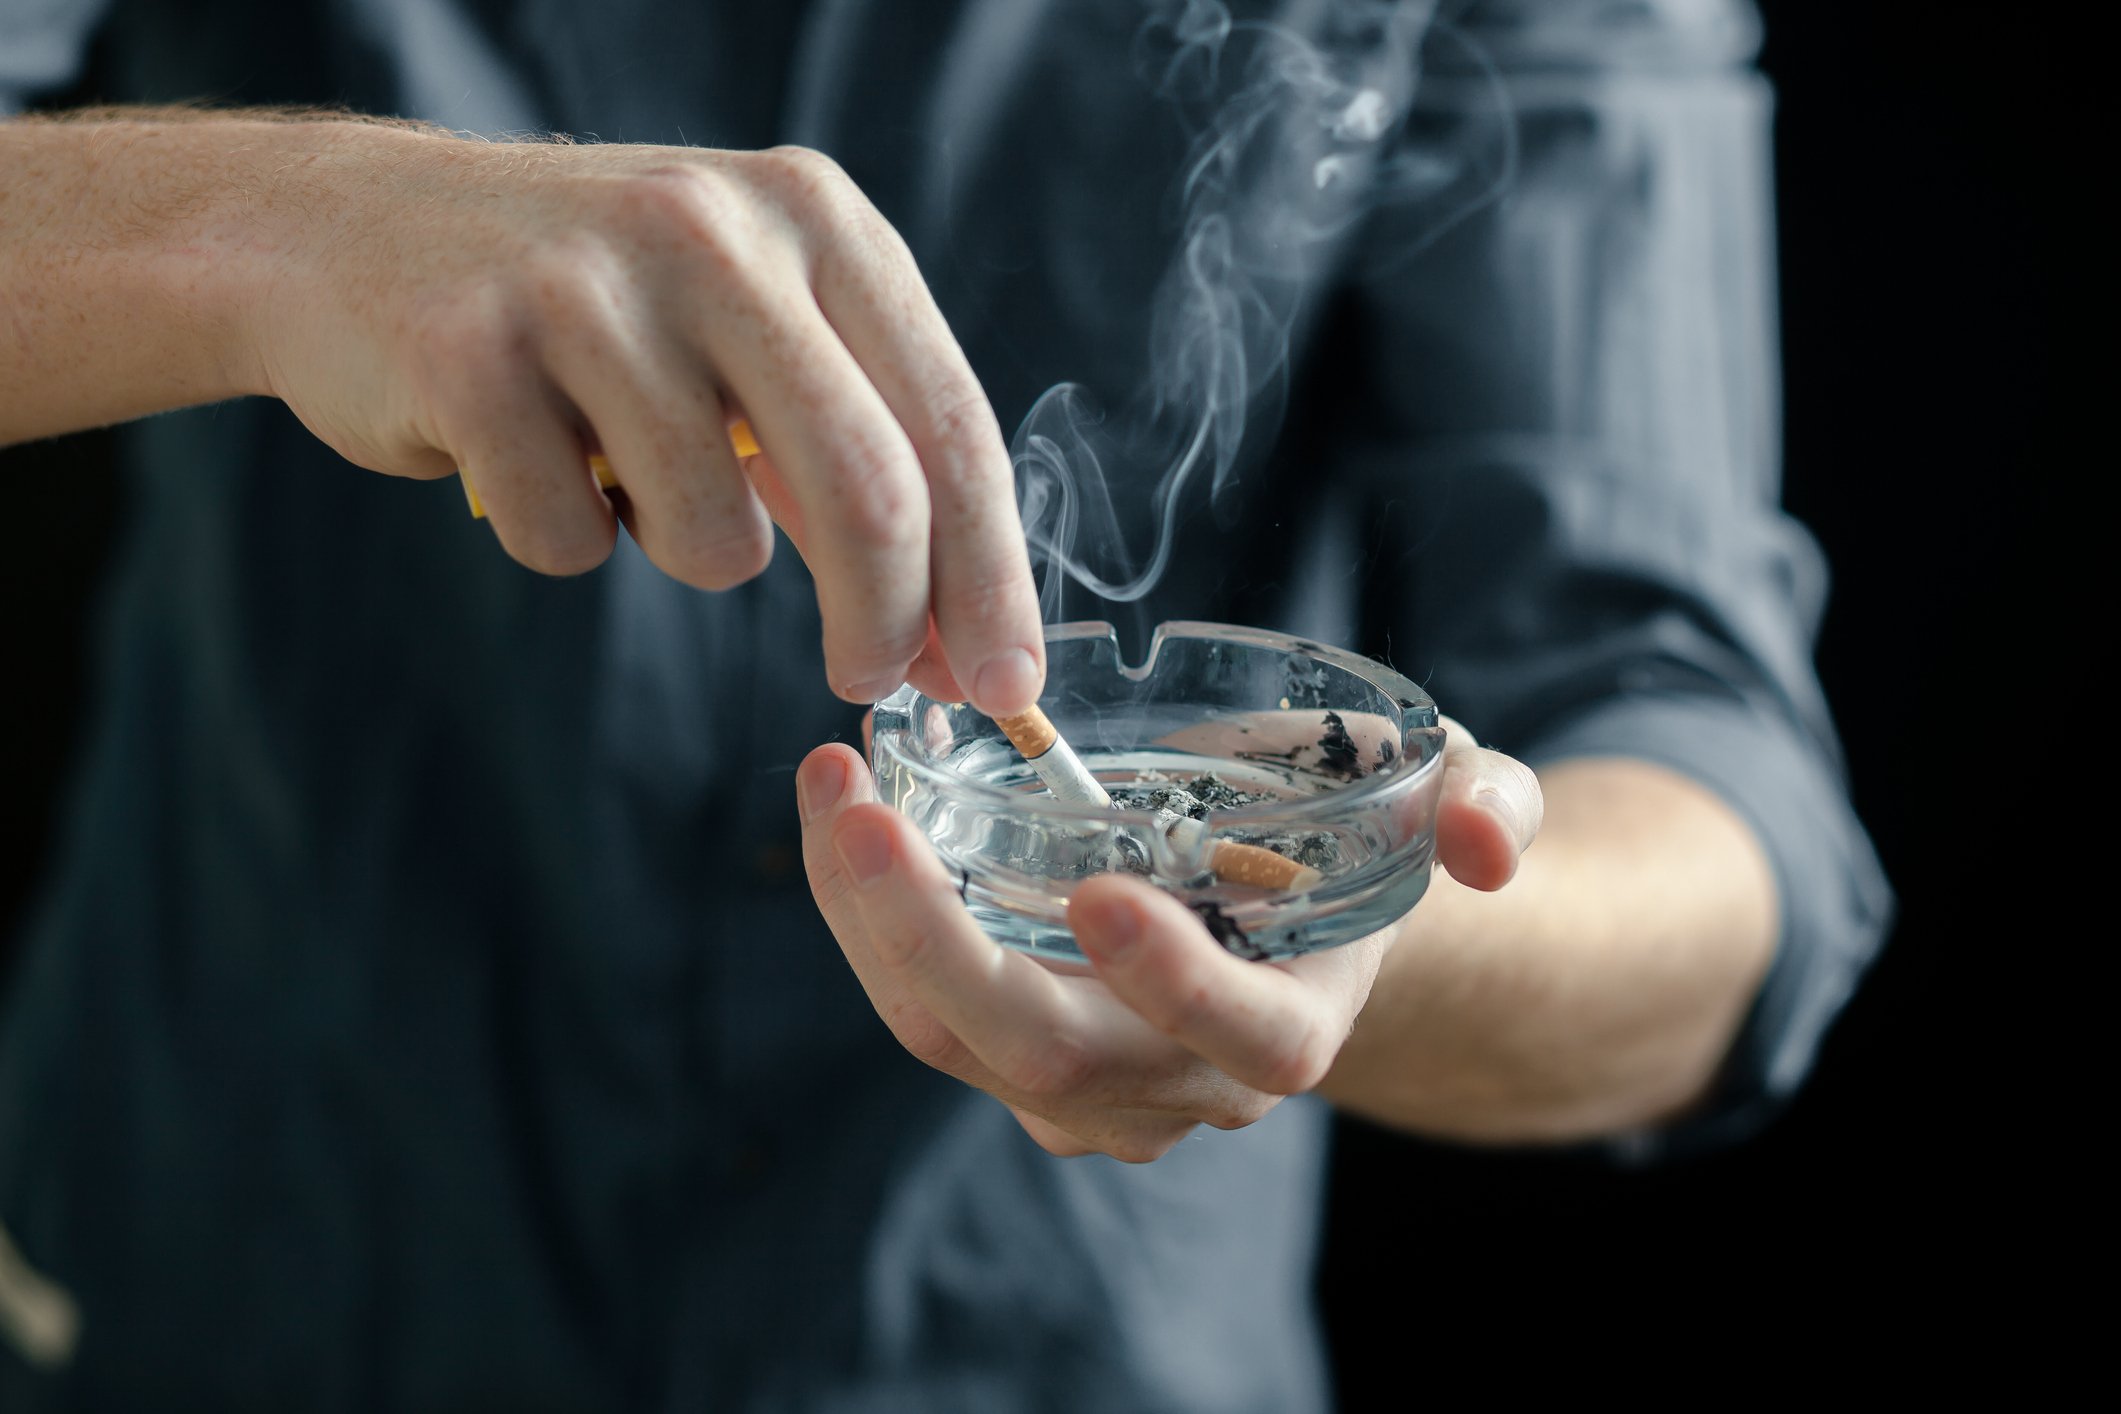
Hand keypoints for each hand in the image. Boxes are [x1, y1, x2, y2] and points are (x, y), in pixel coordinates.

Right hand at [244, 129, 1042, 711]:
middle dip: (884, 621)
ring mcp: (590, 286)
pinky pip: (576, 543)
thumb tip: (958, 645)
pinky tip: (531, 457)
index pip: (952, 425)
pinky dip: (566, 540)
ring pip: (714, 539)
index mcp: (817, 220)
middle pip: (868, 490)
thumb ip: (861, 460)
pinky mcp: (473, 349)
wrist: (354, 231)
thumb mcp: (755, 330)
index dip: (991, 578)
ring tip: (629, 474)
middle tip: (867, 682)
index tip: (1008, 688)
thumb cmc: (595, 308)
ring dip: (687, 554)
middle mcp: (717, 231)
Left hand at [795, 716, 1540, 1160]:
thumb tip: (1491, 843)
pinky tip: (844, 818)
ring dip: (873, 923)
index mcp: (1293, 1026)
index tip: (1103, 892)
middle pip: (1054, 1058)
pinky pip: (921, 1008)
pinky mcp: (1010, 1048)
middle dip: (944, 944)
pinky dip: (866, 920)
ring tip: (834, 789)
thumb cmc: (1364, 837)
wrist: (1287, 903)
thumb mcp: (1454, 794)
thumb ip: (1490, 805)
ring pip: (958, 1040)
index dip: (1176, 984)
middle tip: (871, 814)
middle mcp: (1182, 1081)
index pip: (1243, 1042)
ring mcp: (1086, 1080)